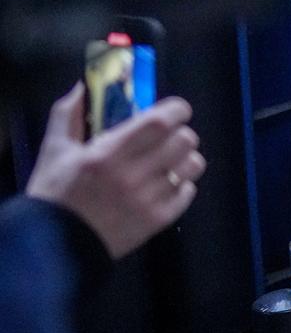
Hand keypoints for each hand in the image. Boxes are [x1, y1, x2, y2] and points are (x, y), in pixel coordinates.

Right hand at [25, 85, 204, 258]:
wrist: (56, 246)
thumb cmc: (55, 194)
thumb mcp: (54, 150)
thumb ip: (68, 115)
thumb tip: (82, 87)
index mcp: (109, 153)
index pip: (160, 122)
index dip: (176, 110)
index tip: (174, 110)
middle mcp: (134, 174)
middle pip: (185, 140)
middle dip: (181, 133)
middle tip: (168, 137)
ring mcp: (150, 199)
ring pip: (193, 166)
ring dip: (186, 158)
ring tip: (170, 161)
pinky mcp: (158, 220)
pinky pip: (189, 193)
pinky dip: (183, 185)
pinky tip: (166, 185)